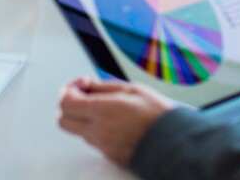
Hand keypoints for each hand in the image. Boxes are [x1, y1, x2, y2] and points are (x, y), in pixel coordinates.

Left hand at [57, 77, 175, 167]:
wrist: (176, 143)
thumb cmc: (158, 115)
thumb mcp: (132, 90)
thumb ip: (104, 87)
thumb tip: (87, 86)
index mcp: (101, 111)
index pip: (65, 101)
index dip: (69, 88)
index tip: (83, 82)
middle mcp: (97, 131)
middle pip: (63, 120)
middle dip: (69, 104)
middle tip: (84, 94)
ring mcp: (102, 146)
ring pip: (77, 131)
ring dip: (83, 117)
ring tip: (104, 106)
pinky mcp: (109, 156)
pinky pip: (93, 140)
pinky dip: (95, 128)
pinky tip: (113, 120)